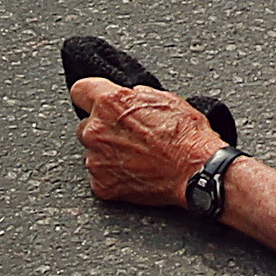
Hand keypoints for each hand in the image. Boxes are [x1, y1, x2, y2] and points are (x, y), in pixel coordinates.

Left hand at [70, 74, 229, 203]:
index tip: (96, 102)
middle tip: (127, 135)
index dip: (90, 96)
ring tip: (136, 156)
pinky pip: (99, 176)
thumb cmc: (186, 135)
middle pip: (85, 126)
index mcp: (110, 103)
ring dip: (107, 153)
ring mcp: (96, 161)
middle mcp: (97, 130)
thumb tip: (128, 97)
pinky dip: (113, 175)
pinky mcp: (102, 185)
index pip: (80, 90)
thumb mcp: (165, 98)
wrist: (196, 171)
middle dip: (102, 129)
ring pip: (92, 152)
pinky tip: (135, 172)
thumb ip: (135, 96)